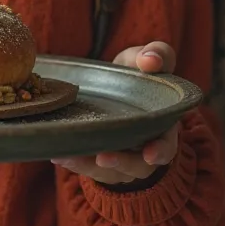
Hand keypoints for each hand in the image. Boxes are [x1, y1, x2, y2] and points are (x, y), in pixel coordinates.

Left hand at [51, 41, 178, 185]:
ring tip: (68, 155)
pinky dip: (74, 162)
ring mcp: (121, 157)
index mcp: (161, 127)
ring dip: (89, 165)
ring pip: (109, 171)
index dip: (161, 151)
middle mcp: (143, 148)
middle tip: (103, 158)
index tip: (151, 154)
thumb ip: (156, 54)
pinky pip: (89, 167)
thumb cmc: (135, 72)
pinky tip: (58, 154)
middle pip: (137, 165)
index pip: (166, 145)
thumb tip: (150, 62)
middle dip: (121, 163)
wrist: (113, 84)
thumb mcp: (145, 59)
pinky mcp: (99, 160)